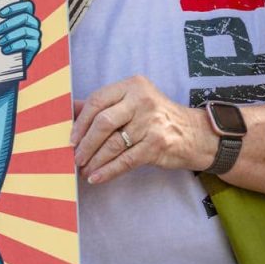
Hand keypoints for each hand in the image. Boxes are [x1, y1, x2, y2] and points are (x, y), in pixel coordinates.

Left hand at [0, 0, 40, 68]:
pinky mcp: (35, 46)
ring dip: (9, 36)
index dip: (14, 7)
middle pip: (25, 17)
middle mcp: (33, 24)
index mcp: (27, 15)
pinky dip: (14, 46)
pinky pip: (26, 43)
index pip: (26, 6)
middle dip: (8, 23)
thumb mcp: (1, 30)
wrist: (9, 61)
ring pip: (24, 30)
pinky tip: (5, 50)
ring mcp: (35, 35)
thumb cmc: (3, 41)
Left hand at [70, 75, 215, 184]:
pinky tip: (96, 177)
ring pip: (113, 144)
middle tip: (75, 156)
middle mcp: (142, 101)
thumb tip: (70, 111)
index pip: (98, 100)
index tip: (71, 138)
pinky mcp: (157, 145)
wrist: (193, 134)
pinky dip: (108, 171)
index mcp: (132, 86)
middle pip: (104, 122)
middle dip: (85, 143)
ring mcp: (151, 123)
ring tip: (84, 169)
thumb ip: (103, 104)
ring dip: (94, 160)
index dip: (81, 121)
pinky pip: (125, 160)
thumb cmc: (155, 117)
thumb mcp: (132, 102)